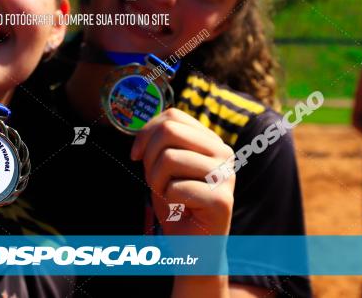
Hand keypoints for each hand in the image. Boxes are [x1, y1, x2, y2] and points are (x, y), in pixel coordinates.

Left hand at [131, 108, 234, 235]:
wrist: (192, 246)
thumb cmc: (176, 204)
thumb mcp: (162, 166)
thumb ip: (158, 143)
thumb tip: (141, 127)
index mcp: (211, 140)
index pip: (173, 115)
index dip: (145, 132)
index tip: (135, 155)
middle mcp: (224, 152)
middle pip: (169, 130)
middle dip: (149, 157)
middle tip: (155, 181)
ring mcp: (226, 175)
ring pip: (169, 158)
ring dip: (157, 182)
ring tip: (169, 196)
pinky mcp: (222, 199)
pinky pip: (176, 188)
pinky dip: (169, 201)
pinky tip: (181, 211)